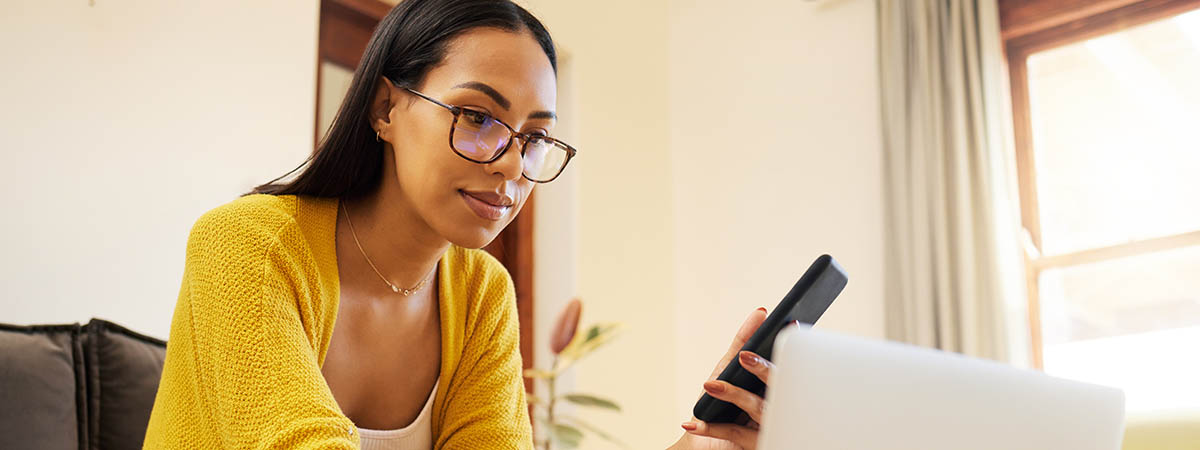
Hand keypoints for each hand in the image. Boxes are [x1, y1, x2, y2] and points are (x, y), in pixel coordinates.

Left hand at [669, 308, 776, 449]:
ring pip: (759, 408)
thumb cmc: (720, 406)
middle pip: (780, 386)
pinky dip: (712, 427)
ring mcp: (770, 427)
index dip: (789, 347)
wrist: (704, 447)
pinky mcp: (755, 446)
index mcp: (778, 386)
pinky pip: (735, 434)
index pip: (787, 364)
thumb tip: (760, 313)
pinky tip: (693, 422)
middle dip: (763, 369)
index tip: (790, 325)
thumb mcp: (728, 371)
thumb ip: (743, 343)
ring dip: (733, 395)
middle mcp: (779, 406)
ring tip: (710, 386)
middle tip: (744, 356)